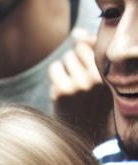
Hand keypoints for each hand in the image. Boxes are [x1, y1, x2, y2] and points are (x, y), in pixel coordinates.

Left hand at [51, 29, 114, 145]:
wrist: (83, 132)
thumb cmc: (92, 100)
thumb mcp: (100, 76)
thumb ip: (91, 52)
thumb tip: (77, 32)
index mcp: (109, 74)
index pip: (89, 45)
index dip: (84, 52)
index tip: (86, 68)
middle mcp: (95, 79)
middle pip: (76, 51)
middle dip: (75, 62)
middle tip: (80, 82)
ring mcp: (77, 86)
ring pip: (65, 59)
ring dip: (65, 70)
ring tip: (73, 87)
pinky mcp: (61, 92)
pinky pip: (54, 68)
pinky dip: (56, 77)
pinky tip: (63, 91)